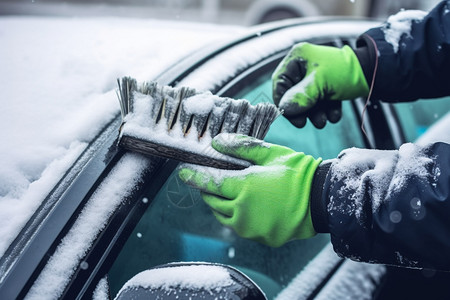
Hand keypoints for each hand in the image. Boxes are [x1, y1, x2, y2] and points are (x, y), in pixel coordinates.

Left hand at [178, 133, 320, 246]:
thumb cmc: (297, 173)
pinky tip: (249, 206)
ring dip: (221, 203)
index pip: (208, 182)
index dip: (193, 177)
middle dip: (208, 189)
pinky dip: (238, 216)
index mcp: (243, 187)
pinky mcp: (259, 237)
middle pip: (212, 200)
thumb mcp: (270, 154)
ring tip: (232, 192)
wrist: (321, 200)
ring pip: (223, 215)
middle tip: (213, 179)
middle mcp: (242, 211)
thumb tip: (217, 142)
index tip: (183, 173)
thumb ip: (241, 148)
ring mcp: (250, 227)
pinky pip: (239, 226)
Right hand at [272, 43, 368, 127]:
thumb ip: (300, 96)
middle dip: (303, 110)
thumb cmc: (344, 72)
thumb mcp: (320, 84)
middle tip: (305, 123)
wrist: (374, 72)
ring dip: (315, 113)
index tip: (291, 116)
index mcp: (297, 58)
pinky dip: (325, 109)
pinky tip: (334, 115)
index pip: (280, 82)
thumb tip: (285, 109)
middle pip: (294, 93)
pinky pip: (320, 100)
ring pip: (308, 99)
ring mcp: (316, 76)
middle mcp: (304, 65)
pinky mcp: (328, 85)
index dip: (283, 101)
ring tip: (324, 121)